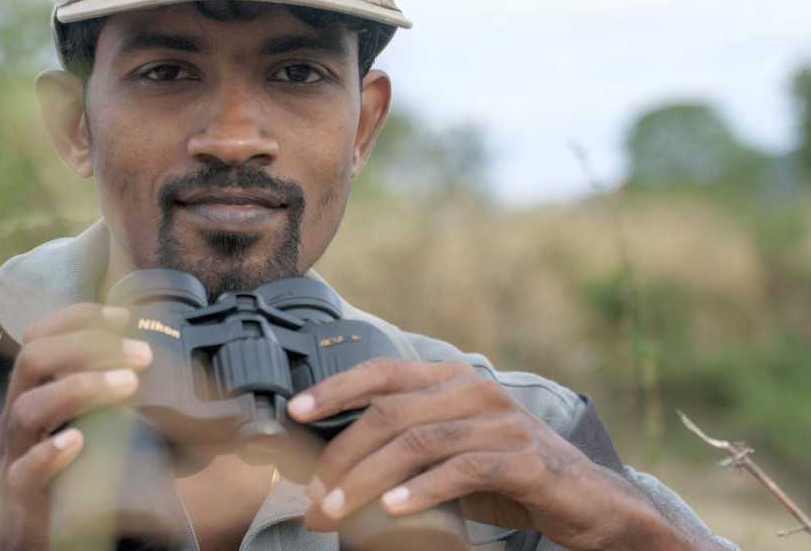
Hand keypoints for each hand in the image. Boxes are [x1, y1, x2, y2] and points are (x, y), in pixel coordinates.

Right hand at [0, 304, 151, 550]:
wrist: (30, 540)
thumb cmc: (62, 475)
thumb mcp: (84, 423)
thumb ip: (108, 396)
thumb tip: (155, 365)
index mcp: (33, 394)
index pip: (40, 337)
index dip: (78, 318)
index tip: (122, 315)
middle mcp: (18, 417)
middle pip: (33, 360)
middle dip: (88, 346)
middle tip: (140, 355)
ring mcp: (15, 456)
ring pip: (27, 409)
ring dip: (80, 389)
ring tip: (127, 386)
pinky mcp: (21, 496)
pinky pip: (25, 471)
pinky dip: (50, 453)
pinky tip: (79, 441)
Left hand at [287, 358, 713, 550]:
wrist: (585, 498)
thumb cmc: (506, 472)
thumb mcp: (451, 448)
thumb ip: (406, 441)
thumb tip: (334, 461)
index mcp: (452, 378)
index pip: (383, 371)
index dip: (336, 389)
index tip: (295, 412)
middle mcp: (474, 390)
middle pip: (391, 411)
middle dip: (342, 452)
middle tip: (314, 493)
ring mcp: (501, 421)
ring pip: (418, 441)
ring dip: (368, 478)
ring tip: (337, 508)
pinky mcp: (523, 459)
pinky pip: (462, 470)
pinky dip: (421, 490)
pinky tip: (393, 510)